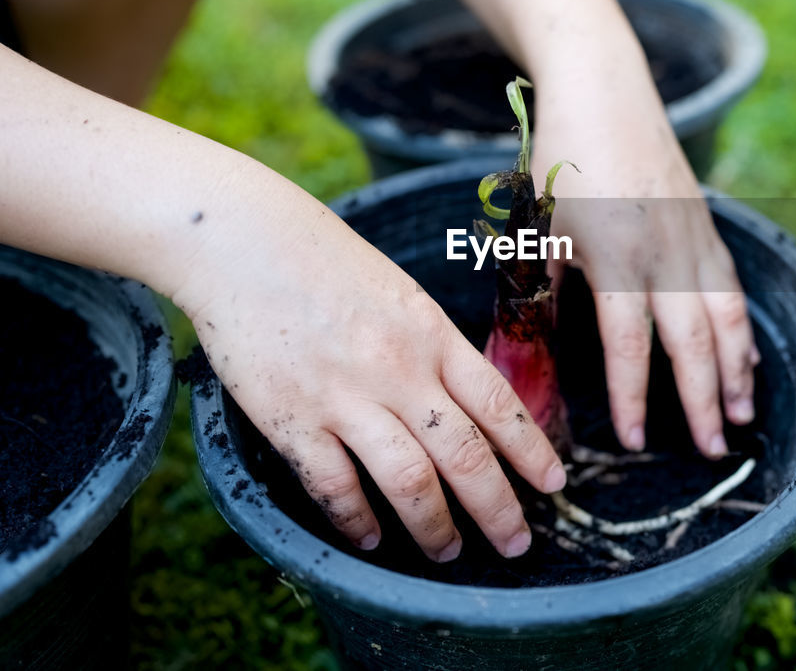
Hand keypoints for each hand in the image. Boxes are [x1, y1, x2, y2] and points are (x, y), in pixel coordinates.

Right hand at [173, 177, 565, 559]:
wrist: (242, 240)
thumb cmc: (322, 258)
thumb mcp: (398, 293)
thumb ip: (430, 345)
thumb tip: (462, 397)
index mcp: (430, 334)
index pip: (498, 404)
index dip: (531, 450)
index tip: (553, 483)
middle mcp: (398, 370)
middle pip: (465, 454)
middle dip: (498, 508)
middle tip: (516, 545)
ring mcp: (345, 396)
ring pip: (409, 480)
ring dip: (435, 527)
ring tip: (448, 554)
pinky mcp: (293, 417)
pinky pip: (335, 485)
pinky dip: (357, 519)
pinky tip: (370, 538)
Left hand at [532, 61, 759, 458]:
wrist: (604, 91)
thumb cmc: (563, 160)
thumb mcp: (542, 226)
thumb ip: (542, 292)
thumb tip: (529, 353)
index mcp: (617, 256)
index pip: (632, 345)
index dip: (634, 398)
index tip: (636, 442)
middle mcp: (665, 253)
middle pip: (693, 342)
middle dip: (703, 401)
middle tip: (714, 451)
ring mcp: (693, 238)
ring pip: (726, 317)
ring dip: (736, 371)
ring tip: (741, 416)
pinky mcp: (706, 225)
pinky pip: (731, 287)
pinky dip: (741, 328)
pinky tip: (745, 358)